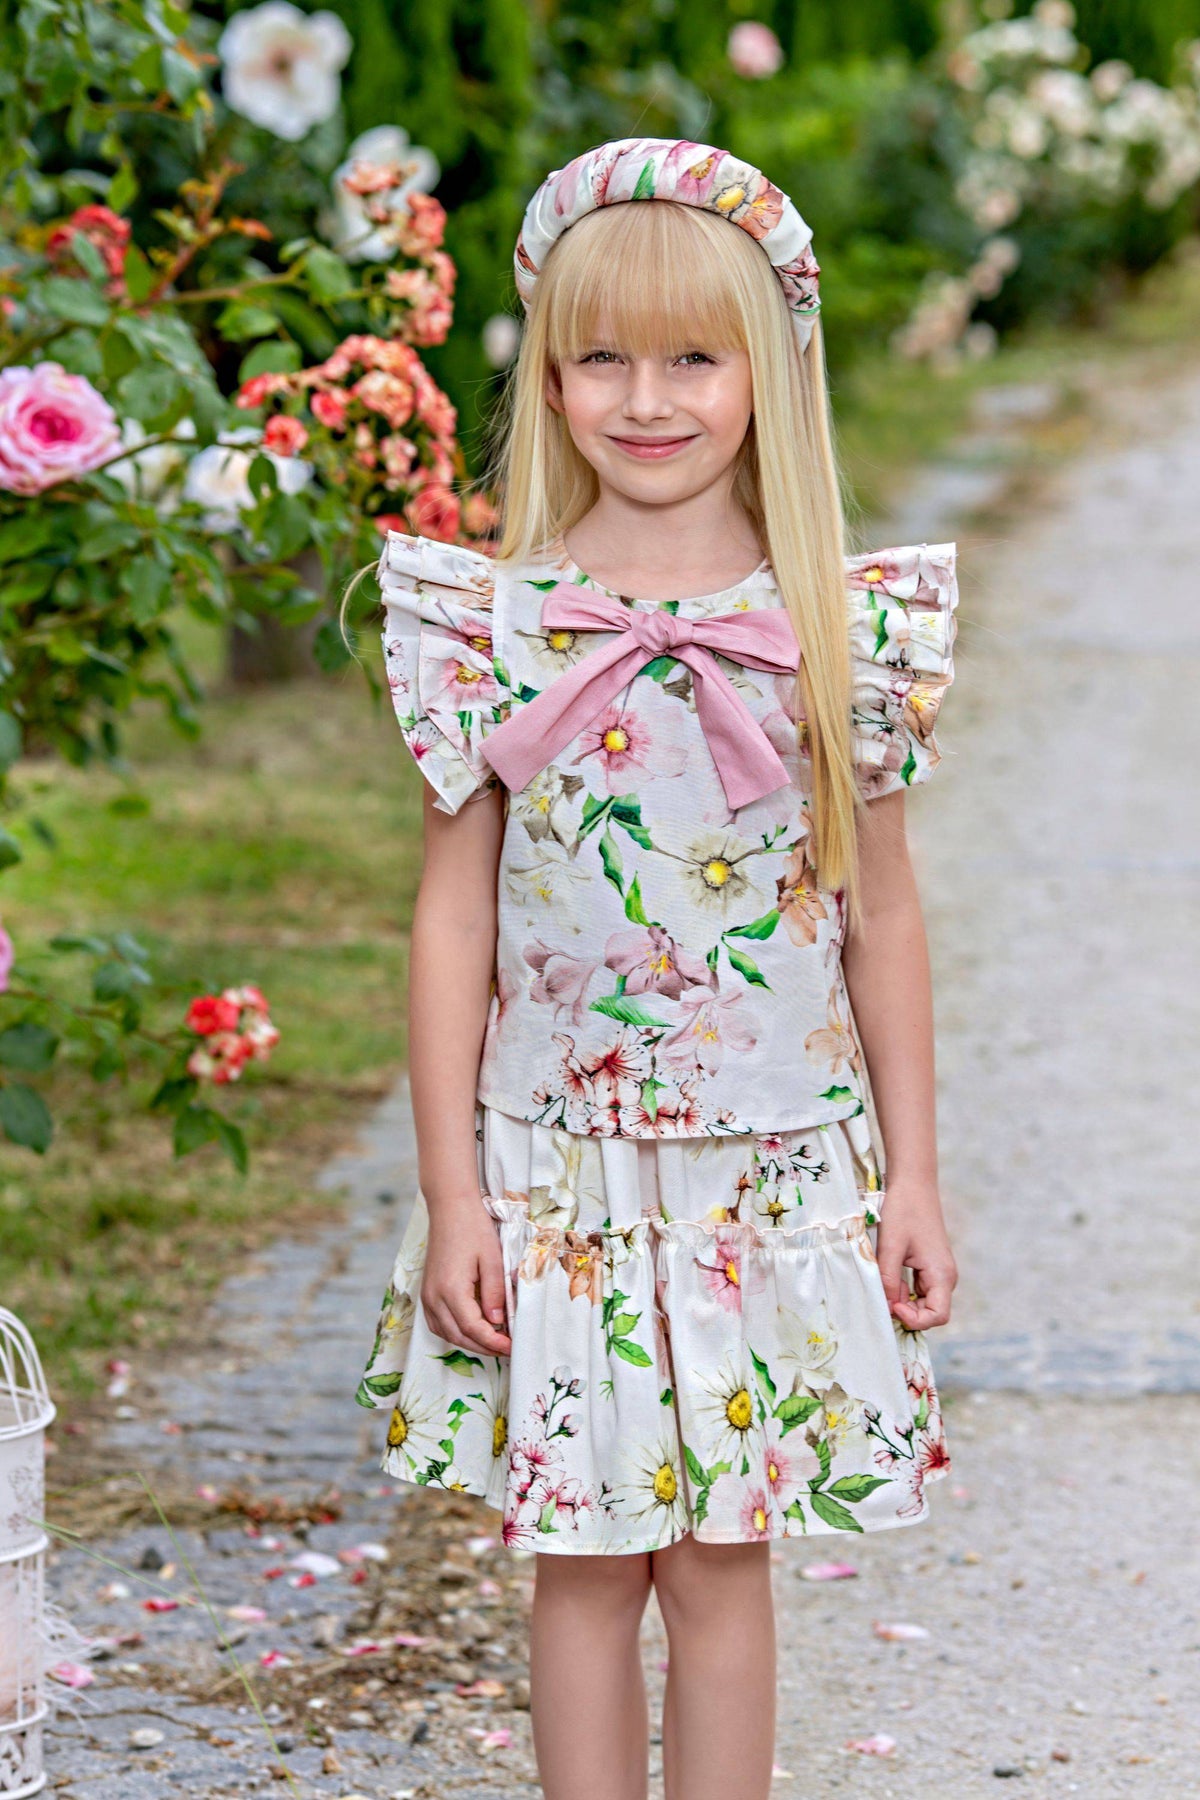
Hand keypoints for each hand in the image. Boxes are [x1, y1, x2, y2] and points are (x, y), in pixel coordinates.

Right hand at [421, 1193, 511, 1357]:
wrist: (450, 1208)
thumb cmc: (473, 1228)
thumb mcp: (492, 1260)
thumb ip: (495, 1294)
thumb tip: (498, 1322)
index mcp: (451, 1290)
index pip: (473, 1328)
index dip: (493, 1342)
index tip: (511, 1347)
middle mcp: (434, 1297)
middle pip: (458, 1336)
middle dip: (484, 1347)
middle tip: (507, 1348)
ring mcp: (427, 1295)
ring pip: (446, 1333)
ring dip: (469, 1341)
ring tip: (493, 1341)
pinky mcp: (426, 1291)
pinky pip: (438, 1323)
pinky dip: (455, 1331)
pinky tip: (472, 1329)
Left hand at [874, 1186, 956, 1330]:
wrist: (913, 1183)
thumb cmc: (903, 1210)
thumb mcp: (891, 1247)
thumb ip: (888, 1280)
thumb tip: (887, 1307)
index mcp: (942, 1274)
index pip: (937, 1316)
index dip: (915, 1319)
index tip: (893, 1305)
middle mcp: (945, 1277)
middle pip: (929, 1313)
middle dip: (905, 1311)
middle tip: (882, 1295)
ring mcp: (938, 1272)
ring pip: (921, 1302)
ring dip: (901, 1299)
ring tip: (884, 1279)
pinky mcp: (929, 1266)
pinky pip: (917, 1289)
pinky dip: (902, 1289)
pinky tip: (888, 1273)